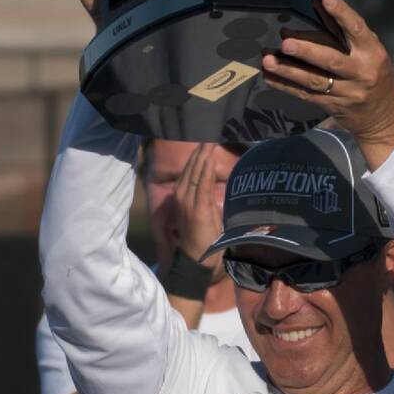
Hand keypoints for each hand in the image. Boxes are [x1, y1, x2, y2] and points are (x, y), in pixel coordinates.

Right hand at [173, 144, 224, 272]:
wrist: (196, 260)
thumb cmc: (202, 238)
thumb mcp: (205, 213)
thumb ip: (206, 196)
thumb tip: (212, 183)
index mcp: (182, 197)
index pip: (189, 171)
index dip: (196, 155)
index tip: (205, 141)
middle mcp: (181, 197)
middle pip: (191, 168)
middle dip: (200, 151)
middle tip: (209, 133)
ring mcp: (188, 203)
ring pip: (195, 173)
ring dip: (202, 156)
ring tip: (209, 141)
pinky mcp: (197, 209)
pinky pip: (201, 185)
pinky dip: (205, 170)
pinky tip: (209, 158)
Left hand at [261, 0, 393, 164]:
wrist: (384, 118)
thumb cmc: (374, 75)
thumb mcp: (371, 53)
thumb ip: (348, 35)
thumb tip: (317, 7)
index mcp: (373, 53)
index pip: (357, 29)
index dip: (342, 14)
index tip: (326, 0)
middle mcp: (361, 73)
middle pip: (331, 60)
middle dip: (307, 51)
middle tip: (285, 42)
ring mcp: (348, 92)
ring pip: (314, 80)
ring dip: (289, 70)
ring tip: (268, 60)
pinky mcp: (333, 106)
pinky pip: (306, 95)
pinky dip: (286, 86)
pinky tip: (270, 77)